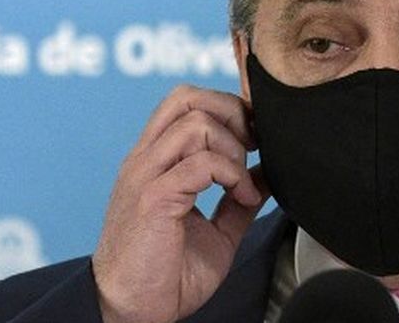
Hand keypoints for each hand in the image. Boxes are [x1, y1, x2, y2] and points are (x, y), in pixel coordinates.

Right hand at [92, 85, 269, 322]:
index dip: (227, 109)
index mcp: (156, 162)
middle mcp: (146, 161)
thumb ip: (238, 198)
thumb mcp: (217, 231)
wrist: (133, 313)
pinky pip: (200, 163)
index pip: (185, 102)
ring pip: (195, 123)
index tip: (254, 139)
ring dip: (232, 148)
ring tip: (240, 182)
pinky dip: (231, 174)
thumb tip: (266, 173)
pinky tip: (240, 197)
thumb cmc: (166, 275)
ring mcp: (146, 176)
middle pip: (186, 97)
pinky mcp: (152, 198)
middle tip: (251, 146)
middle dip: (230, 112)